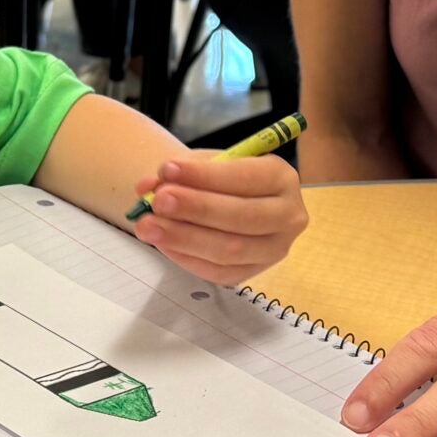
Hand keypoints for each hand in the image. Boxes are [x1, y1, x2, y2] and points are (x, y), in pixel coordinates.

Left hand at [129, 152, 308, 282]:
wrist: (232, 201)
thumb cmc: (222, 178)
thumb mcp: (206, 164)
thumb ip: (181, 172)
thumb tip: (148, 185)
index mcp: (281, 177)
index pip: (245, 177)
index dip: (205, 176)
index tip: (167, 170)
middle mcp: (288, 216)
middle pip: (242, 217)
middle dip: (196, 209)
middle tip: (158, 201)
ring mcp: (274, 250)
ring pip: (230, 250)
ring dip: (184, 238)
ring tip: (148, 226)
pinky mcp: (254, 273)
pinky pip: (219, 273)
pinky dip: (186, 258)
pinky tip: (163, 243)